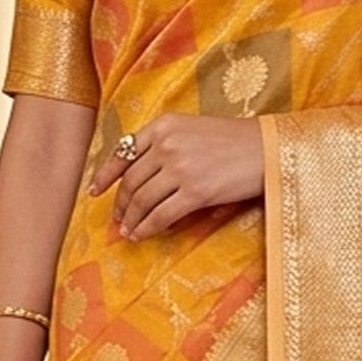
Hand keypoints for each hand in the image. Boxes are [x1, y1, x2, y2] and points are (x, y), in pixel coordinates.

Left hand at [89, 113, 263, 240]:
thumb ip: (166, 144)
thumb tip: (142, 175)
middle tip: (118, 218)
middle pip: (131, 181)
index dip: (105, 175)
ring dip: (132, 219)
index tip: (94, 190)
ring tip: (128, 231)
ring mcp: (180, 168)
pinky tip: (142, 235)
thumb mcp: (193, 129)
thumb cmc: (234, 141)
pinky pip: (161, 215)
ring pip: (142, 200)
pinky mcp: (195, 192)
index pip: (124, 152)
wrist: (267, 149)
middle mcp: (168, 144)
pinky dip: (147, 228)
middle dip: (121, 204)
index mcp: (164, 125)